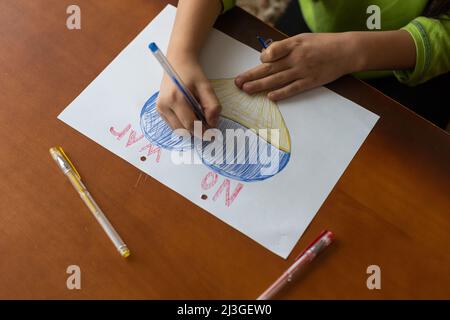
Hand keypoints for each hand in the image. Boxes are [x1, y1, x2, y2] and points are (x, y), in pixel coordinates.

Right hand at [156, 56, 220, 131]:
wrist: (178, 62)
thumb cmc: (192, 74)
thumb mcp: (206, 87)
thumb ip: (212, 106)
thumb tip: (213, 124)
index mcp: (176, 98)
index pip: (190, 124)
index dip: (202, 131)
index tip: (212, 133)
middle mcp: (164, 105)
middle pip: (183, 129)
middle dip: (196, 131)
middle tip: (207, 126)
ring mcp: (160, 108)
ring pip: (178, 130)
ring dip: (189, 128)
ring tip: (198, 118)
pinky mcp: (159, 110)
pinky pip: (173, 125)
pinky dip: (183, 124)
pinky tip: (189, 115)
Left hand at [235, 33, 358, 100]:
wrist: (346, 50)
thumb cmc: (323, 43)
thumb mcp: (303, 38)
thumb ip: (285, 47)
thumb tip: (266, 56)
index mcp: (294, 44)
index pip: (272, 51)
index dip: (263, 57)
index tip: (258, 62)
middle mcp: (296, 57)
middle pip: (270, 68)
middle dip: (252, 75)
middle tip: (237, 82)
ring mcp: (303, 71)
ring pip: (277, 79)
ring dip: (260, 85)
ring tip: (246, 90)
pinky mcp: (310, 81)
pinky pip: (293, 88)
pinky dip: (281, 93)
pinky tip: (270, 97)